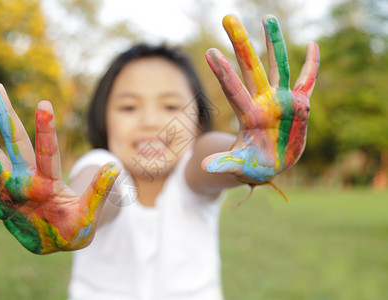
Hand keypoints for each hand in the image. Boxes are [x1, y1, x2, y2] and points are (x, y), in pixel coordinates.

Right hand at [0, 83, 120, 253]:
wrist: (62, 240)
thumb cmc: (78, 227)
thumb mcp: (88, 212)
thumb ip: (98, 190)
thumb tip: (114, 165)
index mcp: (49, 180)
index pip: (47, 150)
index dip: (45, 130)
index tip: (44, 104)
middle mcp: (27, 178)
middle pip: (14, 142)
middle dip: (5, 115)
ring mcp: (11, 189)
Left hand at [203, 14, 318, 184]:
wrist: (270, 164)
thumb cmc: (252, 164)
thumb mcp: (239, 165)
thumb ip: (225, 163)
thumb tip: (204, 168)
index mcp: (248, 115)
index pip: (234, 89)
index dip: (223, 72)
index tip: (210, 52)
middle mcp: (263, 101)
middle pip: (251, 68)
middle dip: (240, 44)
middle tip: (228, 18)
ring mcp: (281, 100)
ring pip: (277, 66)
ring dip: (273, 43)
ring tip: (267, 17)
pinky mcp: (298, 105)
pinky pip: (306, 81)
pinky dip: (311, 65)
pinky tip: (311, 45)